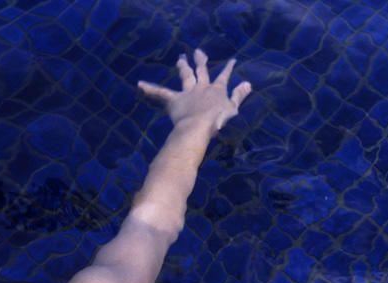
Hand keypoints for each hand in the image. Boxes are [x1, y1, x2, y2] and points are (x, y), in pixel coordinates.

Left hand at [137, 48, 252, 134]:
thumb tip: (248, 84)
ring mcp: (187, 92)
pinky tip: (139, 85)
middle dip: (200, 60)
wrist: (199, 126)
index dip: (228, 68)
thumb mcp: (232, 109)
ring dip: (183, 66)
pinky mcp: (174, 100)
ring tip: (180, 59)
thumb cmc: (217, 121)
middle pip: (201, 71)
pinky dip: (150, 89)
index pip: (224, 76)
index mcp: (216, 90)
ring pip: (185, 76)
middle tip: (197, 52)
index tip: (232, 60)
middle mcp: (202, 87)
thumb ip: (239, 95)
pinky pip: (160, 93)